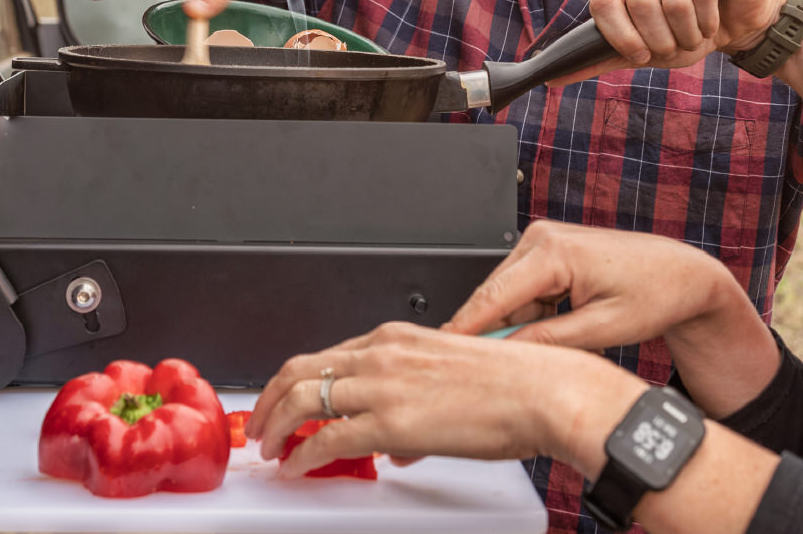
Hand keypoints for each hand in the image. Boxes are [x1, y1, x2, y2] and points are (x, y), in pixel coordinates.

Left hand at [244, 322, 645, 477]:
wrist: (543, 392)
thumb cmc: (515, 383)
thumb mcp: (450, 373)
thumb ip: (414, 396)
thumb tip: (397, 441)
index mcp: (397, 337)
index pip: (327, 354)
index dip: (297, 379)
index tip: (286, 398)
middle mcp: (382, 354)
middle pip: (300, 369)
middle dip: (269, 399)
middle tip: (258, 423)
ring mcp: (383, 386)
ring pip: (301, 399)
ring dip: (275, 426)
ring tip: (269, 447)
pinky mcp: (391, 423)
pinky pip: (327, 438)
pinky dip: (302, 454)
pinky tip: (297, 466)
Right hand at [442, 220, 781, 416]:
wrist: (682, 274)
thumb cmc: (655, 293)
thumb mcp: (602, 328)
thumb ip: (548, 342)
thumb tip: (505, 355)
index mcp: (555, 252)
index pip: (493, 297)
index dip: (465, 328)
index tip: (444, 353)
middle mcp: (542, 237)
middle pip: (495, 296)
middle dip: (493, 332)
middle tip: (494, 370)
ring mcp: (543, 240)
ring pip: (506, 294)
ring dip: (516, 323)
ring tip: (549, 344)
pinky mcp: (548, 249)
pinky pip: (522, 288)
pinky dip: (529, 312)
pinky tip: (554, 327)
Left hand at [561, 0, 786, 83]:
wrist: (733, 22)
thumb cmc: (682, 31)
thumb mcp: (639, 49)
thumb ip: (599, 58)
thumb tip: (553, 78)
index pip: (603, 2)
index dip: (621, 37)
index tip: (640, 54)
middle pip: (637, 1)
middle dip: (659, 39)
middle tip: (674, 46)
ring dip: (687, 32)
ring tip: (694, 34)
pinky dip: (708, 19)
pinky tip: (712, 22)